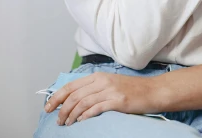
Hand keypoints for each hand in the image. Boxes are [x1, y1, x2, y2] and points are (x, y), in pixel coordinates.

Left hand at [44, 72, 161, 125]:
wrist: (154, 91)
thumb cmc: (133, 89)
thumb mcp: (111, 84)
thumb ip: (94, 88)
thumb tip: (74, 99)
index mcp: (98, 76)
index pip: (71, 86)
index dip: (57, 97)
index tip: (48, 107)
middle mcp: (102, 81)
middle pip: (74, 95)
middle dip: (61, 109)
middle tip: (57, 120)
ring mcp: (110, 91)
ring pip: (82, 103)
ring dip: (71, 115)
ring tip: (67, 124)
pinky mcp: (118, 101)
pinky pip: (96, 108)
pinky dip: (85, 116)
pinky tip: (81, 121)